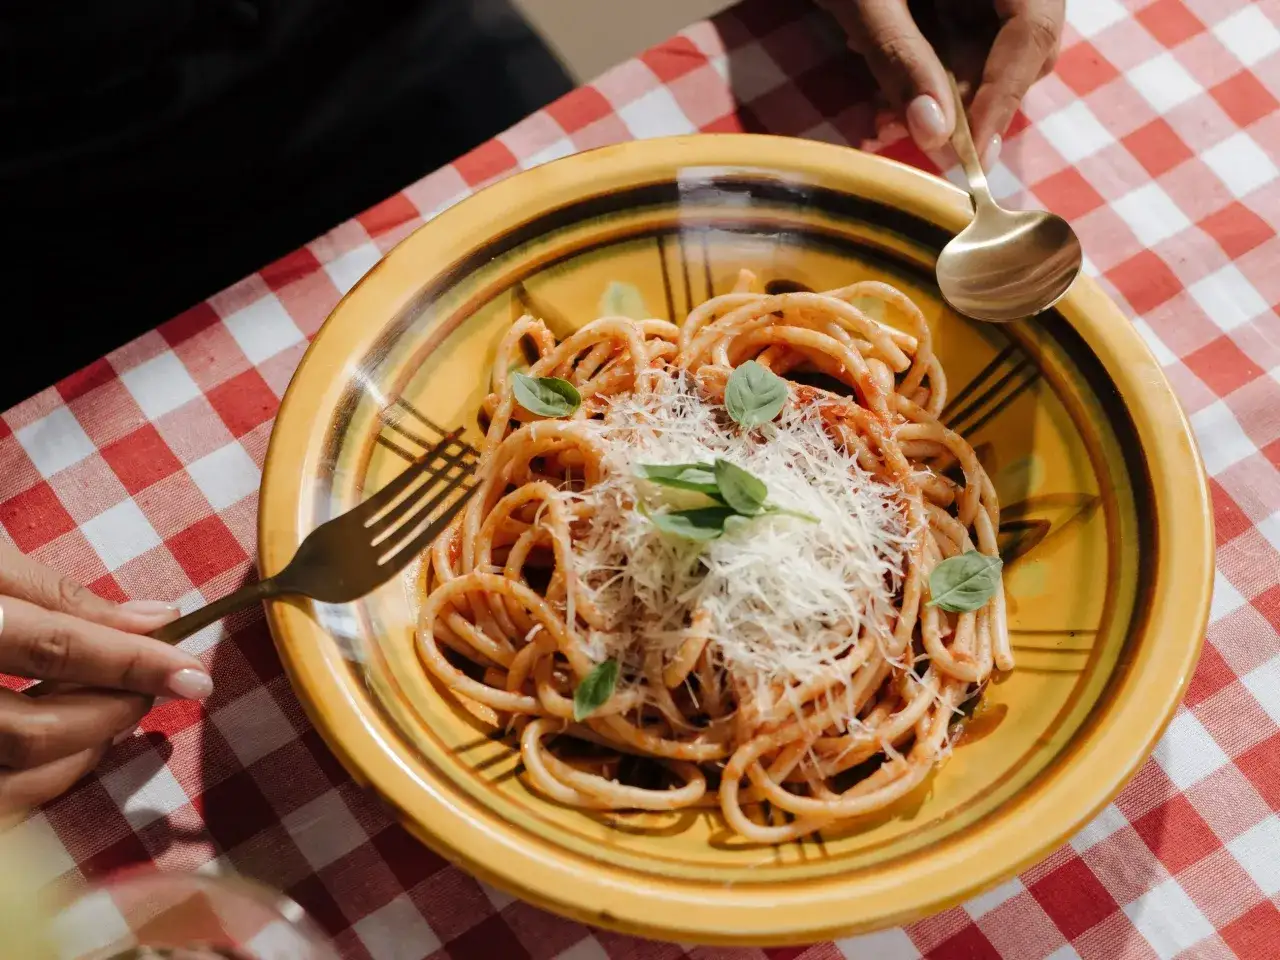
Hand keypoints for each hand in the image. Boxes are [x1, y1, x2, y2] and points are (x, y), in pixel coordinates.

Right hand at [0, 542, 211, 818]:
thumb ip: (60, 593)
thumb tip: (159, 618)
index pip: (55, 645)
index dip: (133, 661)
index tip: (195, 672)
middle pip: (32, 729)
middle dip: (111, 712)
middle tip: (157, 686)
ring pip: (13, 777)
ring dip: (81, 753)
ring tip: (115, 712)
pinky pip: (0, 800)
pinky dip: (42, 781)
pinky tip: (69, 747)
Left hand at [818, 0, 1063, 159]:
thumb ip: (900, 59)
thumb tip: (935, 134)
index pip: (1034, 26)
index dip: (1006, 93)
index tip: (973, 152)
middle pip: (1022, 42)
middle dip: (973, 100)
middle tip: (924, 138)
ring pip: (988, 48)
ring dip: (943, 96)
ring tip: (886, 122)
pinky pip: (957, 39)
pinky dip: (925, 75)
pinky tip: (885, 103)